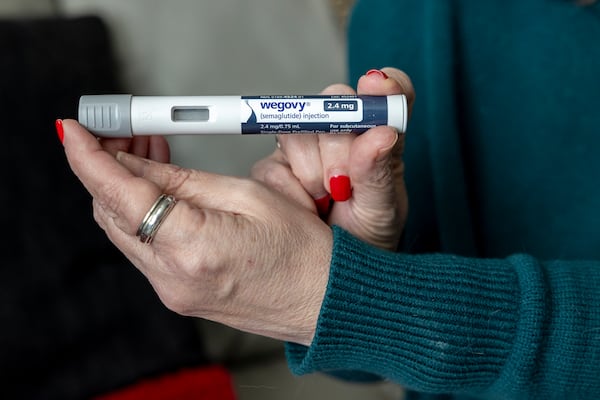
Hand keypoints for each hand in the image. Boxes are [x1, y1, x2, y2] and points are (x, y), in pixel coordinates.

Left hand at [60, 120, 332, 345]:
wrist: (322, 300)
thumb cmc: (303, 250)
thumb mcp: (248, 195)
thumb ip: (184, 180)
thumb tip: (138, 163)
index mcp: (193, 248)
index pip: (120, 196)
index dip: (89, 159)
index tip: (72, 131)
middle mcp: (172, 277)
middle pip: (112, 213)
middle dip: (108, 167)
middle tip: (123, 131)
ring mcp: (171, 291)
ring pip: (124, 230)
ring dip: (125, 189)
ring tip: (148, 151)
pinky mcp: (177, 293)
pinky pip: (143, 247)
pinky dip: (142, 214)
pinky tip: (160, 188)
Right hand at [252, 68, 414, 250]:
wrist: (329, 274)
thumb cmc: (366, 239)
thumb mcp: (383, 211)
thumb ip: (381, 172)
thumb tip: (381, 133)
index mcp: (379, 136)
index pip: (388, 93)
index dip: (383, 85)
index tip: (377, 86)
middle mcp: (342, 134)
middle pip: (333, 102)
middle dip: (338, 144)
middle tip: (344, 184)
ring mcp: (306, 148)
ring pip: (299, 130)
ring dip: (312, 171)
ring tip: (326, 200)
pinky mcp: (274, 168)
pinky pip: (273, 164)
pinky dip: (290, 190)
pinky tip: (306, 207)